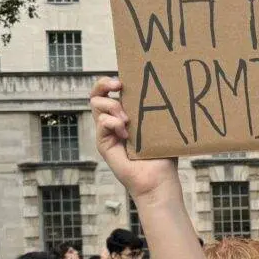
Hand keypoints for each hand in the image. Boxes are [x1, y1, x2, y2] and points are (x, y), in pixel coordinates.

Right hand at [90, 77, 178, 200]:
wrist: (158, 178)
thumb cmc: (163, 154)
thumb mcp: (159, 126)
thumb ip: (153, 108)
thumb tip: (160, 85)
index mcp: (125, 115)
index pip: (109, 92)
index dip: (110, 82)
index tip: (122, 80)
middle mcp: (113, 122)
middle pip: (96, 94)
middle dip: (103, 84)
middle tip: (118, 85)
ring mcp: (106, 132)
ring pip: (96, 105)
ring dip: (112, 106)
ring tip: (128, 121)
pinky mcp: (103, 144)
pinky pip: (101, 122)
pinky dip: (112, 123)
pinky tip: (126, 134)